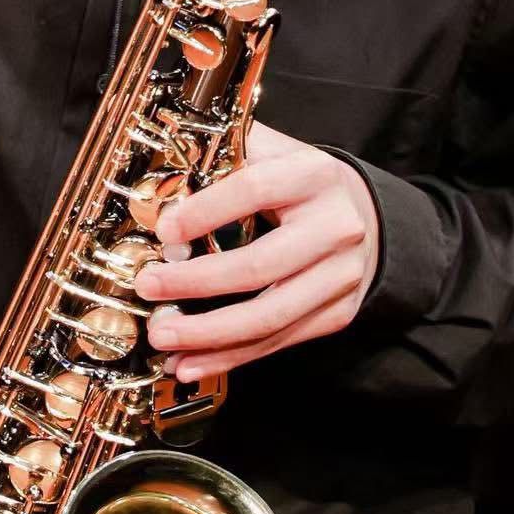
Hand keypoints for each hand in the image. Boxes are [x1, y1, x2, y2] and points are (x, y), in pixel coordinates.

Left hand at [134, 118, 379, 379]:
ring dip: (208, 334)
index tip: (164, 230)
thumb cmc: (304, 185)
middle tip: (149, 287)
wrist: (365, 217)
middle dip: (195, 283)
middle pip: (259, 266)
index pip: (254, 191)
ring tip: (162, 336)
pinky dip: (230, 356)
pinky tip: (191, 361)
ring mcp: (340, 276)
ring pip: (268, 316)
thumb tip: (164, 170)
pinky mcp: (338, 313)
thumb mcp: (276, 153)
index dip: (205, 212)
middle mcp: (334, 228)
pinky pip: (278, 341)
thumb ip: (228, 154)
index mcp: (314, 176)